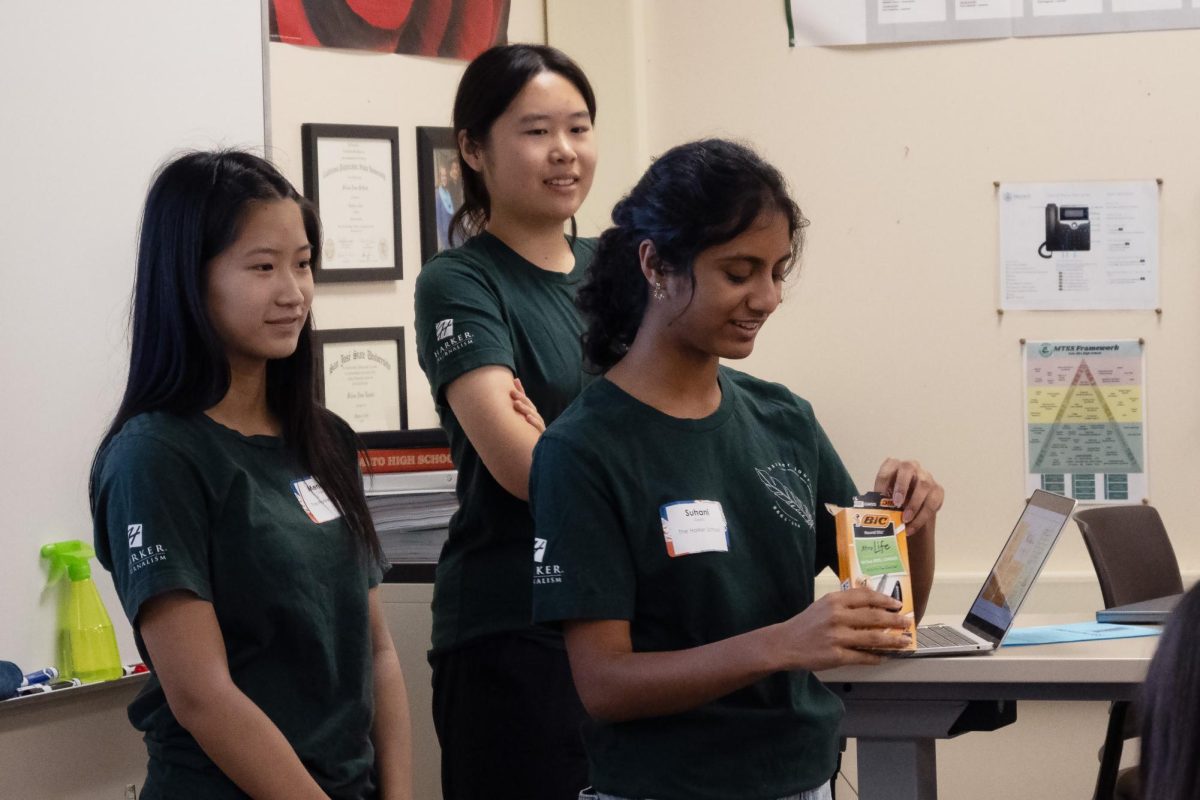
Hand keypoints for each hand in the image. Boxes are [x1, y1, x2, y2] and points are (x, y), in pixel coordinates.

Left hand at [510, 378, 544, 432]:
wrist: (531, 454)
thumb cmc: (527, 437)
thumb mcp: (521, 422)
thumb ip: (517, 409)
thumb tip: (508, 393)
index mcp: (531, 415)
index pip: (526, 400)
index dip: (521, 390)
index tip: (515, 381)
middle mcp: (536, 418)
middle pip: (530, 406)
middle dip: (521, 398)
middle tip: (512, 392)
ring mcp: (539, 426)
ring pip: (533, 415)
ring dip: (525, 408)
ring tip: (516, 403)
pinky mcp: (541, 435)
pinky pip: (538, 427)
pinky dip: (533, 422)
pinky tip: (527, 418)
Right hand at [770, 589, 912, 671]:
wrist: (785, 643)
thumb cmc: (806, 623)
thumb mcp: (823, 605)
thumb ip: (845, 603)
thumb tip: (873, 605)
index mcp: (834, 600)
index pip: (866, 596)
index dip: (885, 600)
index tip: (897, 604)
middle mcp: (837, 616)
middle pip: (874, 617)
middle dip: (894, 620)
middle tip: (907, 622)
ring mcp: (837, 637)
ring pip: (873, 638)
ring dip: (892, 640)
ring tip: (904, 641)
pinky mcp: (836, 656)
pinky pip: (862, 656)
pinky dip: (876, 657)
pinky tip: (884, 657)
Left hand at [874, 458, 943, 534]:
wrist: (912, 510)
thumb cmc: (894, 500)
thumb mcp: (884, 498)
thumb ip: (879, 501)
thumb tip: (872, 511)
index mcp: (895, 465)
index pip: (889, 464)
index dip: (884, 479)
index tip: (880, 495)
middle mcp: (912, 467)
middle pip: (908, 467)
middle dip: (902, 485)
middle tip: (896, 503)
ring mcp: (927, 477)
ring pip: (924, 486)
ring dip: (914, 505)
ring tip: (904, 520)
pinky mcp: (937, 491)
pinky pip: (932, 502)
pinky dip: (922, 517)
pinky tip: (912, 527)